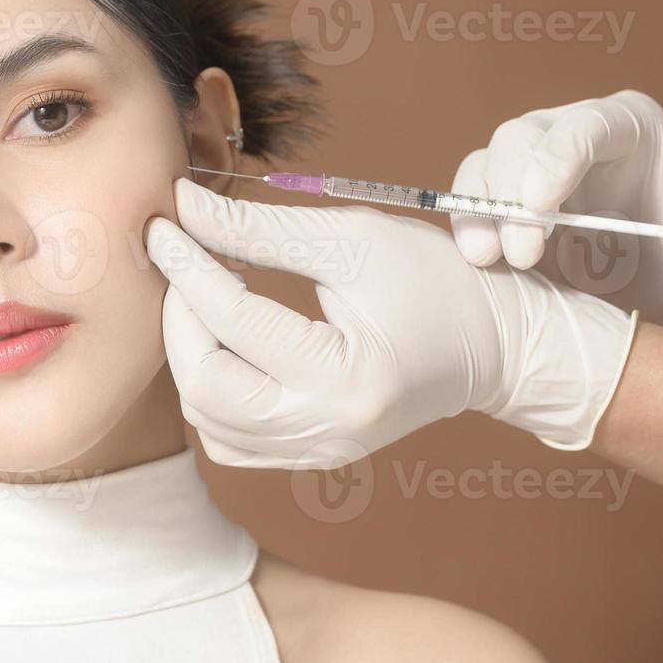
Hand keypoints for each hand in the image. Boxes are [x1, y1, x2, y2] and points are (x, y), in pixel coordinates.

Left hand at [145, 179, 637, 468]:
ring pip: (207, 419)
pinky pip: (230, 437)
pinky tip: (223, 340)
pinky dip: (210, 389)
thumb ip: (260, 229)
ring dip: (188, 353)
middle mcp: (327, 430)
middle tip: (179, 261)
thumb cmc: (438, 281)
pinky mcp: (310, 455)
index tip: (165, 222)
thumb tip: (184, 207)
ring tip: (201, 295)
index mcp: (346, 377)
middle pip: (205, 385)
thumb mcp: (353, 240)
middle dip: (178, 317)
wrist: (497, 345)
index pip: (235, 321)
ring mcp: (318, 452)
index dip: (187, 266)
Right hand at [451, 89, 662, 353]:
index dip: (555, 160)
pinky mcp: (507, 212)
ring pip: (483, 168)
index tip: (541, 208)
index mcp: (628, 125)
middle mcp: (570, 136)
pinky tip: (481, 264)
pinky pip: (471, 207)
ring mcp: (531, 172)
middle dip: (512, 192)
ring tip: (488, 259)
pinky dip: (470, 232)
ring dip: (478, 211)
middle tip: (524, 253)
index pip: (583, 126)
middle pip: (519, 139)